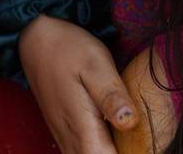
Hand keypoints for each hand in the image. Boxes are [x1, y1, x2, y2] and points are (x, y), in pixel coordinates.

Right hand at [20, 15, 134, 153]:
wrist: (36, 40)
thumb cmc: (69, 49)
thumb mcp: (96, 64)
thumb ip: (111, 95)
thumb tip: (131, 123)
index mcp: (82, 126)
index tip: (146, 144)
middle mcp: (70, 138)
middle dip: (123, 153)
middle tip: (144, 141)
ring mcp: (65, 136)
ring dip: (111, 151)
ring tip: (134, 139)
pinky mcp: (64, 130)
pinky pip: (83, 151)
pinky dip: (101, 147)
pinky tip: (116, 134)